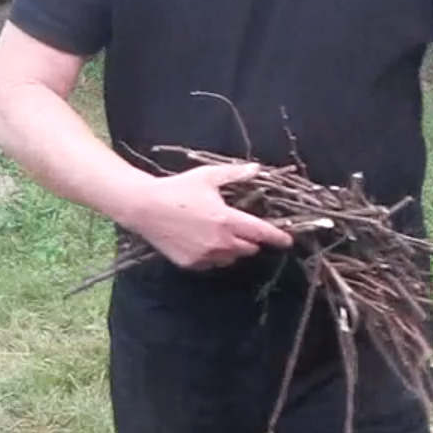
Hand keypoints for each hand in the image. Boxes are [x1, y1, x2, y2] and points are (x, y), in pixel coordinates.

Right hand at [109, 162, 293, 269]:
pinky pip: (212, 263)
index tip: (288, 241)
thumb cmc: (177, 189)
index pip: (261, 233)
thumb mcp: (207, 177)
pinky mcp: (192, 264)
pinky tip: (200, 240)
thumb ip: (235, 174)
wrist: (144, 207)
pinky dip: (213, 255)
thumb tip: (256, 169)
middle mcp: (220, 242)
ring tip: (215, 231)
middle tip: (237, 226)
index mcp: (227, 220)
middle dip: (249, 239)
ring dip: (232, 248)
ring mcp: (206, 256)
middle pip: (249, 248)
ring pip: (231, 258)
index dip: (278, 237)